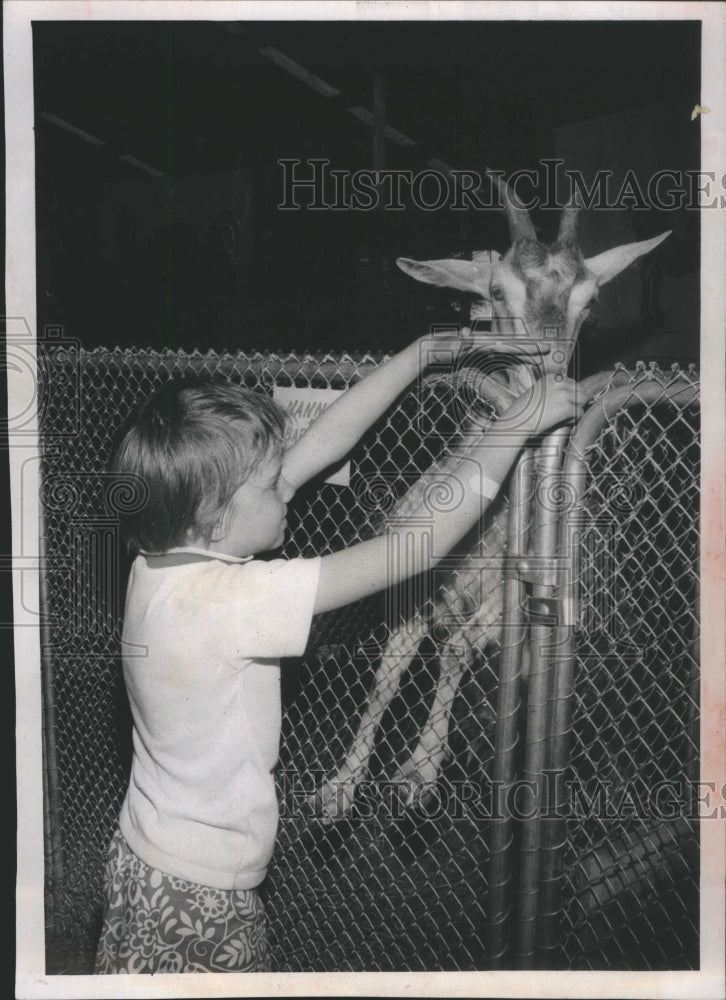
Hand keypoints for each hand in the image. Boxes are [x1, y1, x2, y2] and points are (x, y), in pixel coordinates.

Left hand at [424, 331, 552, 366]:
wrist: (428, 350)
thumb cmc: (437, 349)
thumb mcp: (447, 347)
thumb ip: (458, 342)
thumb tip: (466, 334)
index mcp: (483, 342)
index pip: (510, 344)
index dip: (527, 347)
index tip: (543, 347)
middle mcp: (485, 343)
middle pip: (513, 346)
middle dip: (530, 348)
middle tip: (548, 350)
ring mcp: (482, 348)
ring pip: (508, 351)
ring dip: (523, 354)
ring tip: (539, 358)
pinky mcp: (478, 355)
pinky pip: (498, 358)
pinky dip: (510, 360)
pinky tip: (517, 364)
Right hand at [498, 374, 583, 435]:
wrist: (517, 422)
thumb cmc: (522, 411)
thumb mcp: (536, 392)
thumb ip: (551, 390)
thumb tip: (563, 395)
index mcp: (551, 378)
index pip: (572, 382)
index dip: (571, 393)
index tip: (566, 402)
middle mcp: (559, 383)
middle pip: (580, 389)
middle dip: (577, 400)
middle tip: (569, 410)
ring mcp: (564, 395)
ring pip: (584, 399)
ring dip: (577, 408)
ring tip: (567, 416)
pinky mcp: (567, 408)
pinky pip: (580, 412)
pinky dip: (574, 419)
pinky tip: (564, 422)